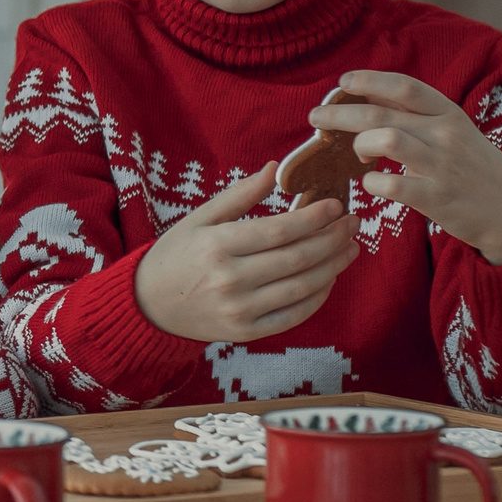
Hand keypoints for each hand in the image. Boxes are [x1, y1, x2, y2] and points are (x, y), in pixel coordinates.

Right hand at [135, 162, 358, 341]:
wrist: (149, 304)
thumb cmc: (175, 255)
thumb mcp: (199, 219)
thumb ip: (239, 195)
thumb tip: (274, 168)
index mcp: (217, 245)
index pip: (279, 230)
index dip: (314, 217)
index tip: (336, 205)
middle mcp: (230, 279)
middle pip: (297, 258)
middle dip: (332, 238)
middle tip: (353, 223)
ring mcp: (240, 309)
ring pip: (302, 287)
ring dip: (333, 266)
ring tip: (350, 248)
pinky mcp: (247, 332)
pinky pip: (293, 315)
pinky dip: (317, 298)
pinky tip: (328, 278)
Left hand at [310, 71, 501, 264]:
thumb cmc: (471, 166)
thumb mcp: (451, 130)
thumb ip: (414, 112)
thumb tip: (370, 92)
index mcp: (448, 112)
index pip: (404, 86)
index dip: (369, 80)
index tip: (343, 81)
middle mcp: (445, 134)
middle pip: (381, 114)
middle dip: (340, 113)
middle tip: (316, 118)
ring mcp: (442, 165)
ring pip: (386, 139)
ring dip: (360, 144)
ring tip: (358, 153)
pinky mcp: (438, 198)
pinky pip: (393, 184)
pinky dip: (373, 183)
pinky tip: (371, 184)